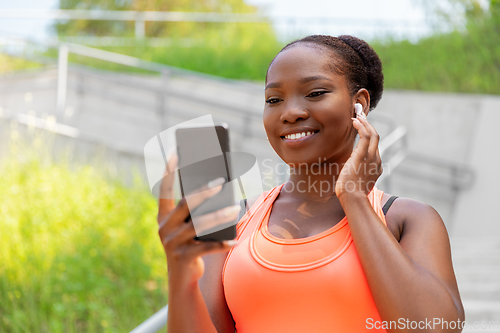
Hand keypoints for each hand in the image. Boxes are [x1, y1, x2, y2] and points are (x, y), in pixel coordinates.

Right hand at [157, 154, 239, 283]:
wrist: (182, 278)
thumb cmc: (191, 243)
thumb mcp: (191, 226)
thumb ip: (198, 211)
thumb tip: (220, 188)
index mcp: (163, 216)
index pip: (164, 190)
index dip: (169, 171)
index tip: (177, 152)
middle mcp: (164, 228)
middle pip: (185, 204)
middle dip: (203, 192)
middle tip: (221, 181)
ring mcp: (172, 243)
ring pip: (198, 225)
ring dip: (218, 216)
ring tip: (235, 209)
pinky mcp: (183, 257)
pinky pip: (206, 248)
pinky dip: (222, 244)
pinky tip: (235, 240)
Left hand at [335, 115, 382, 197]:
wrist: (353, 199)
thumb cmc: (350, 193)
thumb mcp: (356, 181)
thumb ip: (356, 172)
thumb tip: (350, 168)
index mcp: (376, 166)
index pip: (374, 146)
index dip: (368, 134)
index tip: (360, 126)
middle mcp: (376, 160)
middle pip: (376, 136)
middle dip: (368, 124)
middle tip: (359, 115)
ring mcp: (371, 158)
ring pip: (372, 134)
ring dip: (364, 122)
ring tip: (356, 115)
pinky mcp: (362, 156)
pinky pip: (365, 136)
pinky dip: (361, 126)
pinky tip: (354, 121)